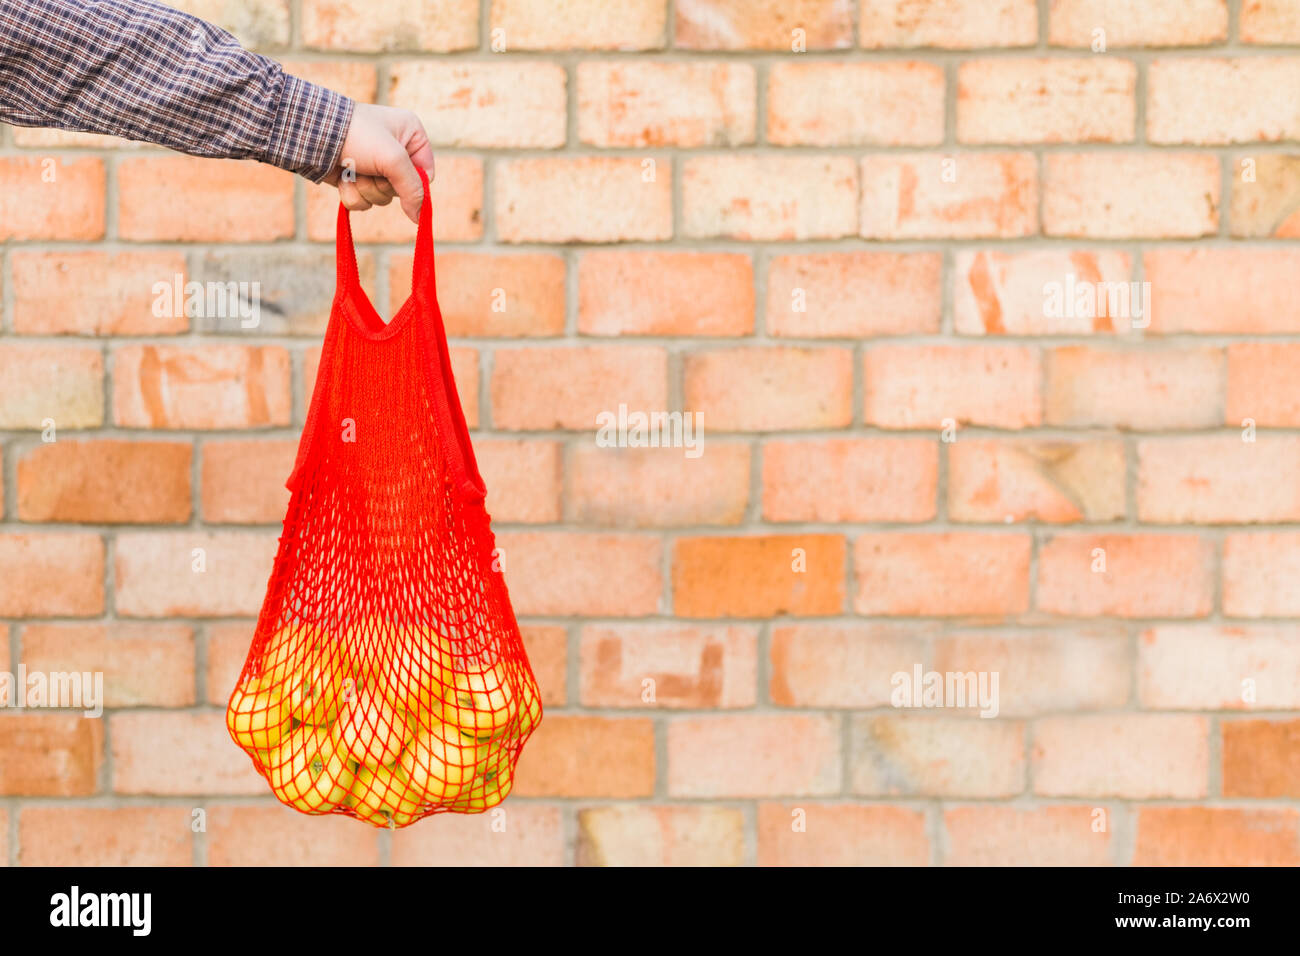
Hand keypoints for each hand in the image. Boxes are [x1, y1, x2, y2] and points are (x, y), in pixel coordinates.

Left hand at [323, 103, 435, 222]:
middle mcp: (395, 150)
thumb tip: (419, 218)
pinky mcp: (356, 178)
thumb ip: (413, 189)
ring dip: (365, 189)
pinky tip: (343, 176)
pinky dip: (351, 193)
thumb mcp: (393, 159)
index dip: (414, 184)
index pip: (426, 173)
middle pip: (402, 190)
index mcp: (411, 135)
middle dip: (383, 185)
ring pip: (381, 198)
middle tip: (370, 169)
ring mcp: (374, 166)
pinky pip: (362, 201)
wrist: (313, 133)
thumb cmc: (358, 136)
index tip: (400, 182)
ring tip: (353, 169)